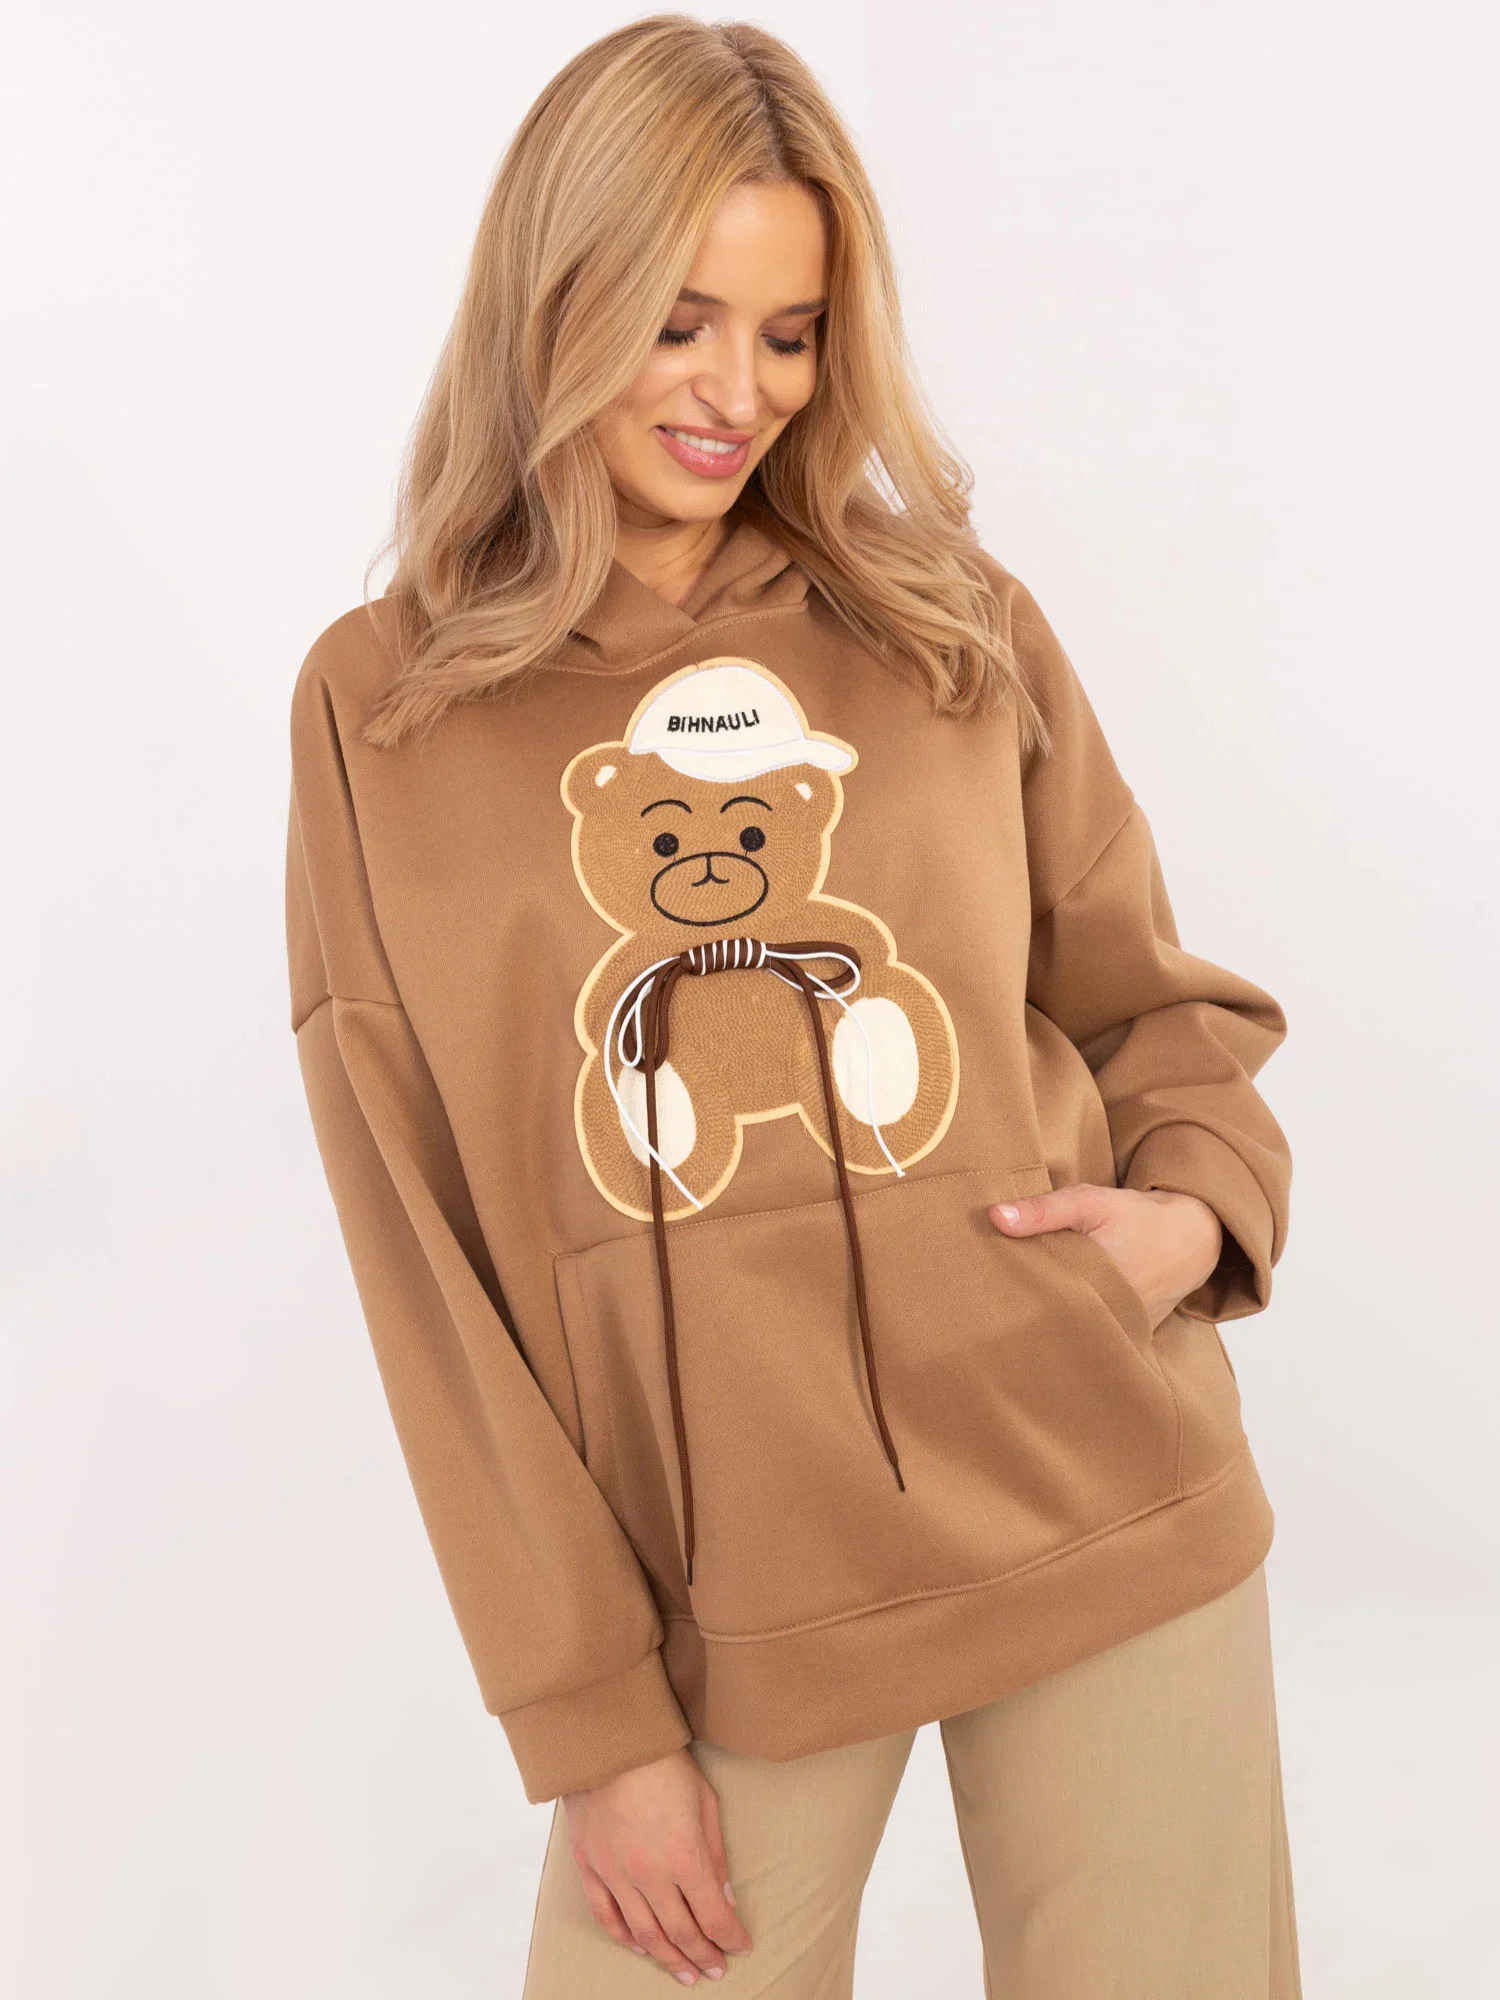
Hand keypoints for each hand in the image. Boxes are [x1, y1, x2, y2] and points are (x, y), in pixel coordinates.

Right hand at [561, 1745, 752, 1984]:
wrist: (609, 1742)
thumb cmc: (664, 1764)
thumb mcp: (705, 1800)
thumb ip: (717, 1854)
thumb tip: (726, 1897)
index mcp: (684, 1856)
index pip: (713, 1916)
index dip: (731, 1938)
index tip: (741, 1948)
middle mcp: (649, 1874)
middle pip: (681, 1933)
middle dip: (703, 1956)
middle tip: (716, 1970)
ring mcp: (615, 1874)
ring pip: (644, 1934)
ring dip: (668, 1959)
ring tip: (685, 1973)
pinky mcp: (589, 1867)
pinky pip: (606, 1916)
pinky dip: (624, 1938)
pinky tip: (640, 1948)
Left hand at [988, 1183, 1222, 1328]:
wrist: (1191, 1238)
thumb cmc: (1136, 1217)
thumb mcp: (1090, 1203)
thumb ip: (1044, 1210)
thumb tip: (994, 1218)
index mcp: (1090, 1286)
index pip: (1035, 1305)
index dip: (1007, 1303)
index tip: (980, 1301)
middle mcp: (1104, 1318)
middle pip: (1050, 1325)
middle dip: (1022, 1319)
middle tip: (986, 1317)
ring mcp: (1119, 1332)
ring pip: (1070, 1335)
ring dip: (1048, 1326)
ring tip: (1010, 1325)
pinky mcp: (1128, 1336)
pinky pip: (1093, 1338)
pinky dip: (1073, 1329)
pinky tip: (1050, 1326)